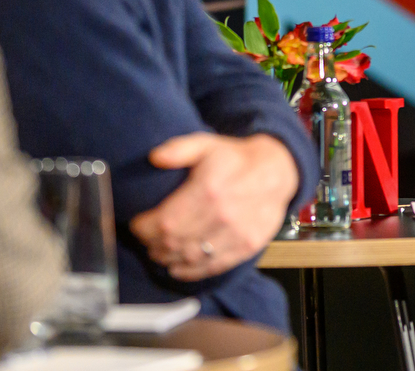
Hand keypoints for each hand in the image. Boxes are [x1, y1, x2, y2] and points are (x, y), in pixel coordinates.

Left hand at [130, 132, 299, 280]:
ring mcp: (237, 234)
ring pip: (190, 257)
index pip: (164, 222)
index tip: (137, 224)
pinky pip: (212, 267)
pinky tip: (177, 266)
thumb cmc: (237, 158)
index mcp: (209, 189)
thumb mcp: (207, 143)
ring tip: (159, 251)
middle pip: (174, 242)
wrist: (278, 170)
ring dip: (167, 258)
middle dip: (152, 244)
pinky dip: (190, 271)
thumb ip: (179, 148)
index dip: (143, 228)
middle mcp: (223, 215)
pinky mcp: (247, 246)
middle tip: (146, 238)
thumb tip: (154, 157)